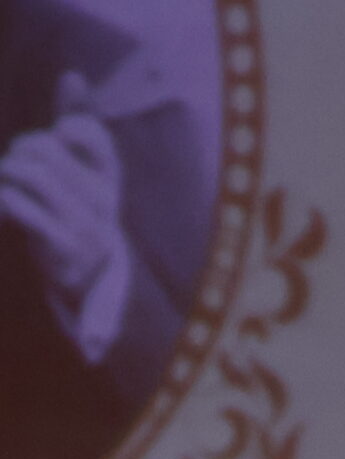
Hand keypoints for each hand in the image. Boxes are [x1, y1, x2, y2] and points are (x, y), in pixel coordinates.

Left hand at [0, 74, 124, 310]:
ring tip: (6, 183)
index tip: (61, 142)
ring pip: (30, 174)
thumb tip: (73, 76)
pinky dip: (3, 199)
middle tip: (17, 165)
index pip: (88, 133)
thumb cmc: (78, 205)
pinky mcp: (62, 245)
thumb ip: (78, 121)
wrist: (88, 271)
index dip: (67, 130)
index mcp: (109, 174)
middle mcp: (103, 198)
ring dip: (6, 173)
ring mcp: (85, 224)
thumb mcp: (84, 166)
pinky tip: (4, 206)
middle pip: (44, 149)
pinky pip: (19, 205)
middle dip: (20, 150)